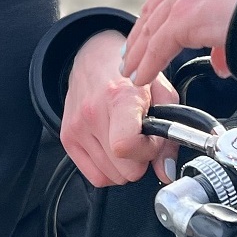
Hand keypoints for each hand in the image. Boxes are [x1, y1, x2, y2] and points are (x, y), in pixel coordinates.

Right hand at [61, 31, 180, 186]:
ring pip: (112, 177)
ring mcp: (76, 127)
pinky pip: (96, 177)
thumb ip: (169, 133)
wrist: (94, 59)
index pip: (126, 147)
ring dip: (124, 164)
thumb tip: (166, 171)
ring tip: (126, 137)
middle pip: (124, 170)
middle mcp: (92, 113)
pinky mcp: (67, 138)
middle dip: (140, 160)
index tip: (153, 138)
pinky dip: (109, 169)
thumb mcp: (162, 93)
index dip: (148, 151)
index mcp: (119, 98)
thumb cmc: (129, 75)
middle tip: (141, 137)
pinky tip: (113, 147)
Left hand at [123, 0, 236, 86]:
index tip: (147, 35)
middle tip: (131, 56)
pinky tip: (142, 76)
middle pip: (155, 7)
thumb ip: (226, 33)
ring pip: (152, 26)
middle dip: (141, 35)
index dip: (157, 18)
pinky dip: (148, 63)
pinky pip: (158, 44)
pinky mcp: (183, 13)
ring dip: (139, 52)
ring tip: (132, 72)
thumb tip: (220, 63)